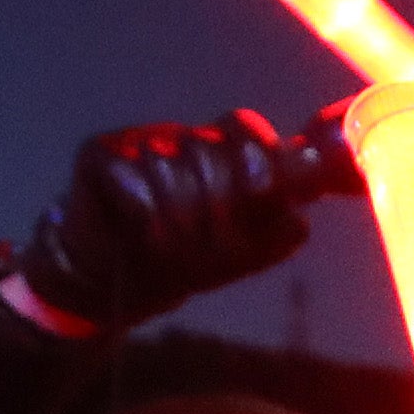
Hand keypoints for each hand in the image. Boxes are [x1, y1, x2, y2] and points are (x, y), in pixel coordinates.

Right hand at [9, 108, 343, 332]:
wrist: (123, 279)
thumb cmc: (193, 255)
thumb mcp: (251, 247)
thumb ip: (283, 223)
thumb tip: (311, 207)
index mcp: (232, 153)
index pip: (252, 134)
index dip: (264, 160)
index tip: (271, 191)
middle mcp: (190, 137)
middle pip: (220, 157)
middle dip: (220, 214)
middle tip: (210, 249)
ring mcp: (145, 140)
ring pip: (178, 170)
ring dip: (181, 223)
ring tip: (174, 246)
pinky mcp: (102, 154)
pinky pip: (136, 179)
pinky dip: (145, 213)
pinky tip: (140, 226)